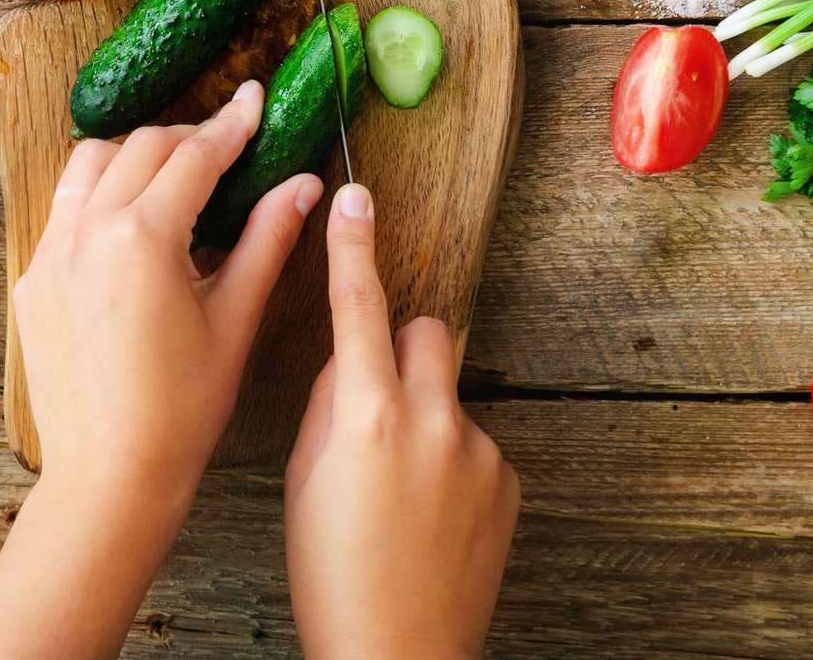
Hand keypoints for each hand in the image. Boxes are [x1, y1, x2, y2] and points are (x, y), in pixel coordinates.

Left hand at [16, 79, 323, 493]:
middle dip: (187, 138)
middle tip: (225, 144)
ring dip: (133, 156)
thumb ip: (267, 240)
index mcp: (142, 238)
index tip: (255, 99)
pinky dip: (98, 197)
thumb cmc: (181, 410)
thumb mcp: (235, 318)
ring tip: (173, 176)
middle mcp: (86, 233)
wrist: (110, 477)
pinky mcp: (32, 281)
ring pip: (88, 167)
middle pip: (140, 147)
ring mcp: (50, 255)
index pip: (194, 156)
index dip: (232, 123)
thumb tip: (302, 186)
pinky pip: (63, 211)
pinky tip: (130, 224)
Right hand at [285, 183, 519, 659]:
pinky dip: (451, 467)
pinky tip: (431, 521)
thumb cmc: (331, 576)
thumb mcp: (305, 481)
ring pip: (447, 396)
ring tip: (401, 493)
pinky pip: (473, 444)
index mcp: (366, 414)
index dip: (353, 247)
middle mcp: (430, 419)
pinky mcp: (506, 479)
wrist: (397, 653)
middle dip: (402, 352)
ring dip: (424, 421)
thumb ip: (329, 408)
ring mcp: (477, 449)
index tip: (355, 197)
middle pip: (425, 333)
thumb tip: (349, 368)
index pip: (359, 306)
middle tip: (376, 407)